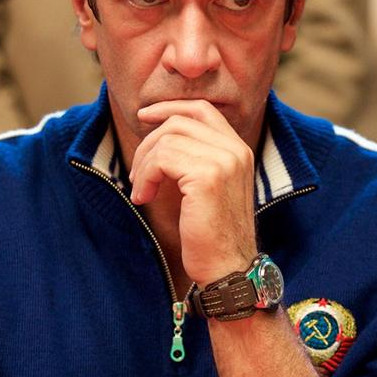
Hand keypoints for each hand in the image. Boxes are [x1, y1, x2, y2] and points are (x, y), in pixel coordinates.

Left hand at [130, 100, 257, 285]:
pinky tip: (143, 197)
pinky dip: (145, 176)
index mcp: (239, 149)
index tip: (144, 116)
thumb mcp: (209, 187)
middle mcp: (235, 150)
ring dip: (144, 165)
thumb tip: (159, 136)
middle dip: (148, 144)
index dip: (170, 107)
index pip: (202, 110)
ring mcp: (224, 161)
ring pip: (166, 139)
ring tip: (141, 190)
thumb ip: (196, 158)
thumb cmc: (213, 234)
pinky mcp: (207, 177)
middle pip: (178, 122)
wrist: (228, 269)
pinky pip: (162, 159)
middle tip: (137, 175)